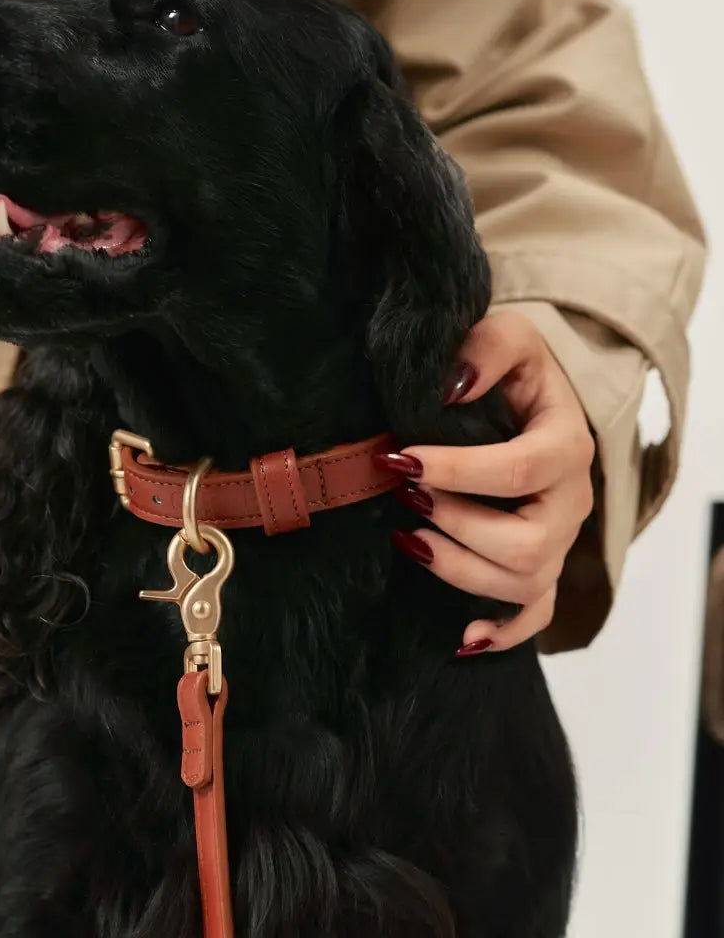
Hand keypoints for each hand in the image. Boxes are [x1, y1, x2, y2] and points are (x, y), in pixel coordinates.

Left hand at [376, 310, 594, 655]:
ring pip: (524, 582)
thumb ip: (485, 349)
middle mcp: (570, 501)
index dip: (457, 471)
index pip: (520, 470)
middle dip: (457, 525)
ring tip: (408, 538)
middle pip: (528, 542)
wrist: (533, 398)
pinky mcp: (542, 565)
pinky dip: (503, 632)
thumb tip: (449, 387)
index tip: (401, 459)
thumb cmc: (516, 372)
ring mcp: (558, 540)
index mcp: (566, 444)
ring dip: (459, 569)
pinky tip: (462, 635)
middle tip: (404, 499)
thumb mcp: (509, 336)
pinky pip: (537, 615)